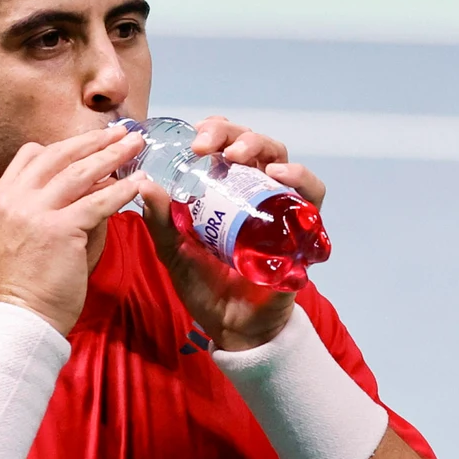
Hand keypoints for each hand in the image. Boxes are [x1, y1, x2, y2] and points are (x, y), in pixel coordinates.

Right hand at [0, 123, 145, 334]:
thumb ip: (56, 206)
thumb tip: (97, 186)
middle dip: (94, 141)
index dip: (65, 145)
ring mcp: (34, 212)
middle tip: (123, 132)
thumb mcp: (31, 234)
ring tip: (136, 146)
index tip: (92, 141)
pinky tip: (138, 185)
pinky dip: (120, 191)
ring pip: (79, 173)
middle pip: (58, 156)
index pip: (31, 155)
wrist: (23, 317)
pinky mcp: (58, 230)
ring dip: (112, 156)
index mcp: (2, 197)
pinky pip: (97, 202)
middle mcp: (14, 199)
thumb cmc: (32, 282)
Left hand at [133, 116, 327, 350]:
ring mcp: (282, 206)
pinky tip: (277, 174)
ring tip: (238, 154)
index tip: (194, 140)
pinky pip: (312, 192)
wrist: (232, 327)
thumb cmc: (205, 287)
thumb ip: (160, 220)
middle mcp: (256, 192)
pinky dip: (300, 177)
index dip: (213, 132)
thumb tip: (145, 183)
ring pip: (281, 158)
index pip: (225, 145)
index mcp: (225, 190)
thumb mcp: (174, 250)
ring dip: (260, 147)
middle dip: (231, 134)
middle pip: (254, 144)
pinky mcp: (304, 226)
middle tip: (208, 144)